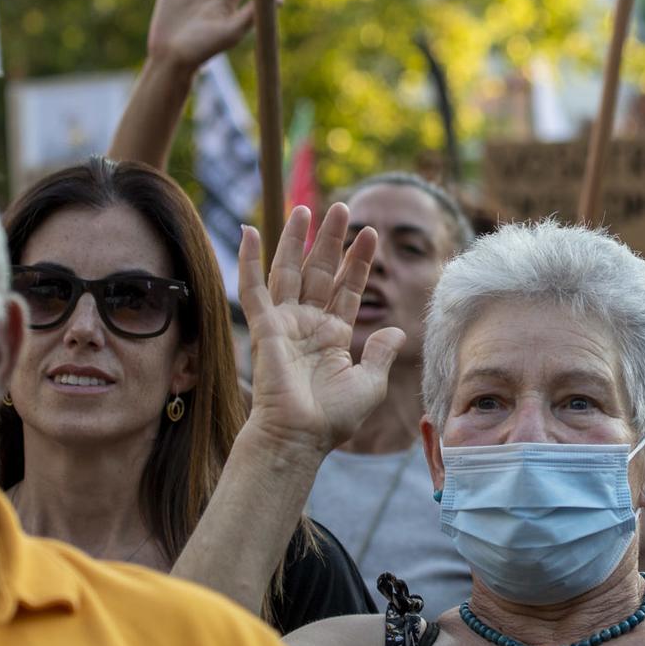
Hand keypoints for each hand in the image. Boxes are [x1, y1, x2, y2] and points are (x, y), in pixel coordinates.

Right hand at [235, 204, 403, 456]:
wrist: (300, 438)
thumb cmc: (332, 420)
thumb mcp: (369, 383)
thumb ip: (380, 354)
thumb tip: (396, 331)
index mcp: (333, 335)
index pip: (347, 288)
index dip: (358, 261)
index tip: (371, 233)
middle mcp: (308, 324)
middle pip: (320, 271)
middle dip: (330, 240)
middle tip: (342, 208)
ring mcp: (285, 323)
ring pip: (290, 271)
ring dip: (297, 240)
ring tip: (307, 208)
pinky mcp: (265, 328)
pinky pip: (253, 288)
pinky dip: (248, 260)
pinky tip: (248, 232)